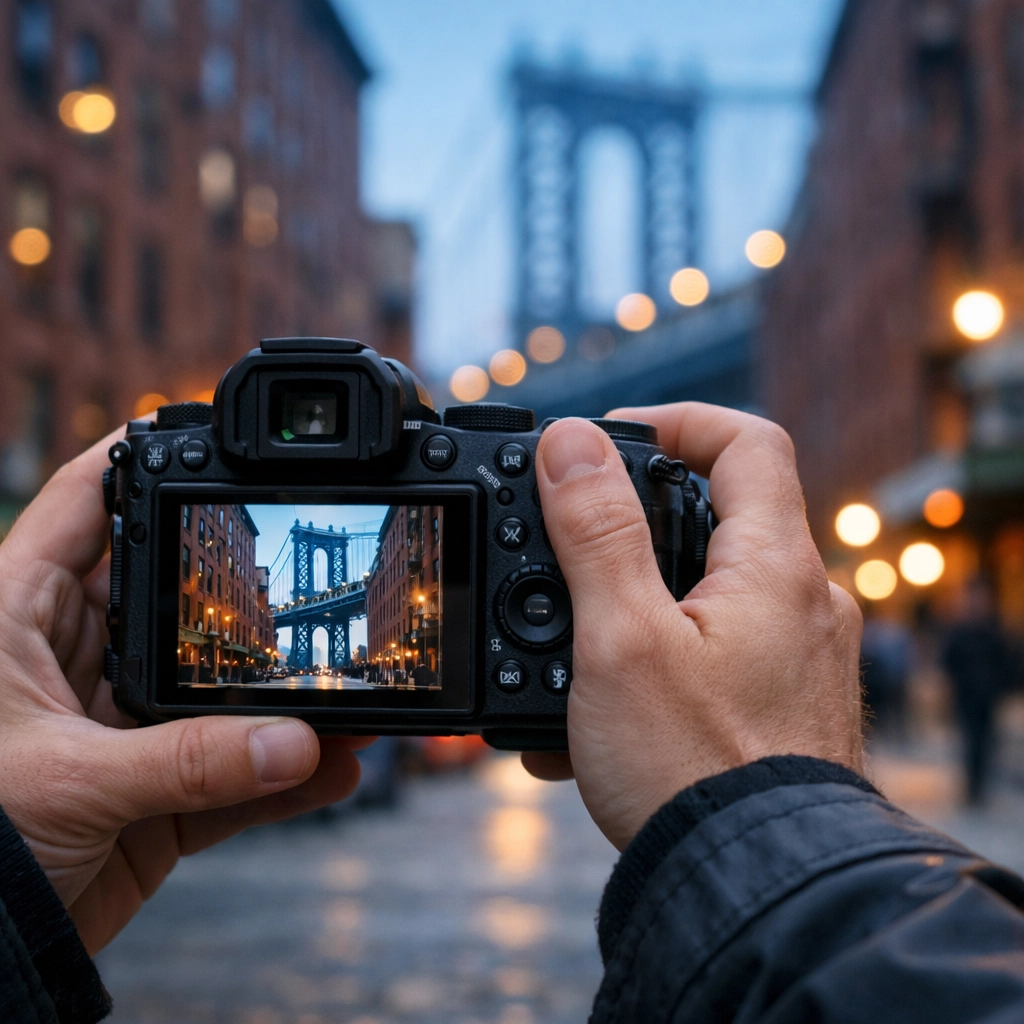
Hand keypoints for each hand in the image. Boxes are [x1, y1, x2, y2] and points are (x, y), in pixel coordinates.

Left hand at [0, 433, 367, 952]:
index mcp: (22, 617)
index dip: (142, 460)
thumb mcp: (70, 785)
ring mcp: (117, 723)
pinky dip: (282, 774)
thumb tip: (297, 744)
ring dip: (279, 697)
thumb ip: (189, 764)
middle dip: (245, 596)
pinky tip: (332, 766)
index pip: (86, 505)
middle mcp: (75, 657)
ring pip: (213, 688)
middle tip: (311, 580)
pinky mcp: (151, 788)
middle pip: (174, 594)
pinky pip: (230, 769)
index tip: (208, 436)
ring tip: (345, 691)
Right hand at [522, 404, 863, 850]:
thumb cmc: (693, 772)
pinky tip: (587, 718)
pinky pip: (707, 656)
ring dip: (627, 611)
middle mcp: (800, 604)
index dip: (678, 421)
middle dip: (631, 527)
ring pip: (700, 595)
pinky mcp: (776, 706)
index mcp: (774, 569)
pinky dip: (648, 664)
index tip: (608, 441)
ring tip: (563, 660)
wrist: (748, 890)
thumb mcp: (620, 639)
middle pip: (717, 517)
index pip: (747, 442)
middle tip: (567, 551)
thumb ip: (594, 531)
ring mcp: (793, 658)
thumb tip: (571, 441)